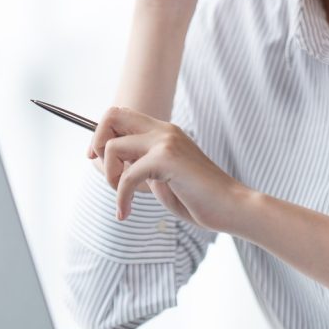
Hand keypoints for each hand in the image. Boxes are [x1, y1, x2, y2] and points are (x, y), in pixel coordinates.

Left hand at [87, 106, 250, 232]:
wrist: (232, 207)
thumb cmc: (200, 198)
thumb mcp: (163, 178)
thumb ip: (141, 167)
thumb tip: (113, 165)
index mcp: (164, 132)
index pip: (121, 115)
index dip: (102, 134)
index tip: (96, 159)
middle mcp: (164, 130)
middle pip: (112, 115)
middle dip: (97, 143)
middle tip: (106, 173)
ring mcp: (166, 141)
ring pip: (113, 146)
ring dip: (109, 176)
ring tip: (123, 198)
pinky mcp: (167, 159)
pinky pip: (127, 176)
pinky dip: (121, 197)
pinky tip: (125, 212)